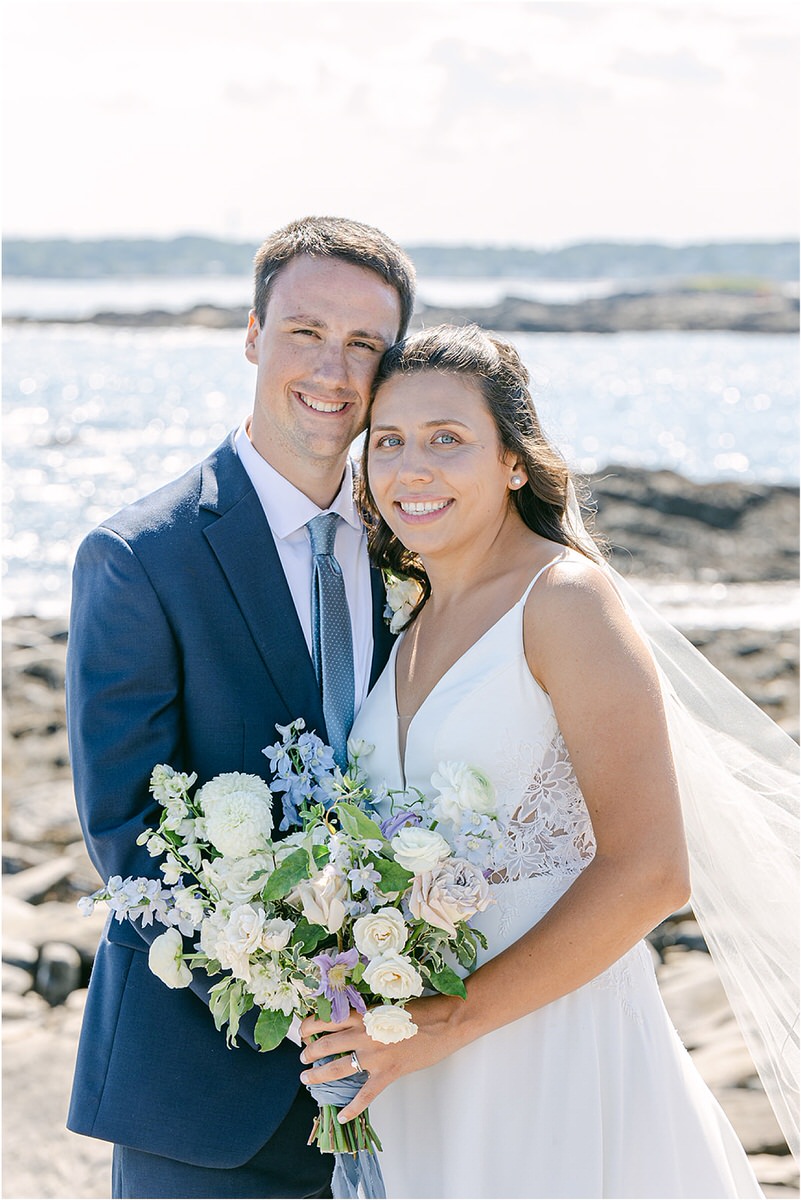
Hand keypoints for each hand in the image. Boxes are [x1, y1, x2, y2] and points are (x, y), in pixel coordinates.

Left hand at [299, 993, 462, 1121]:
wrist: (445, 1021)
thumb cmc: (420, 1008)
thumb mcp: (387, 1003)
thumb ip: (367, 1013)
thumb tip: (349, 1020)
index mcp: (363, 1014)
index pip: (325, 1018)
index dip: (309, 1026)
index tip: (303, 1031)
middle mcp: (363, 1034)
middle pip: (325, 1044)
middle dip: (308, 1052)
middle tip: (303, 1057)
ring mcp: (375, 1056)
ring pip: (338, 1068)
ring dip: (318, 1075)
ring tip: (307, 1079)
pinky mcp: (388, 1073)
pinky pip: (365, 1095)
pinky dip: (352, 1108)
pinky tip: (342, 1116)